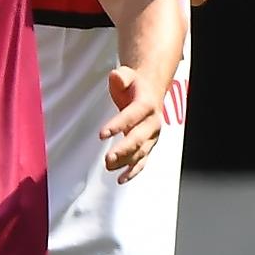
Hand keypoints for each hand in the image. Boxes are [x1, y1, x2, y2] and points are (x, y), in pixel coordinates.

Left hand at [97, 61, 166, 176]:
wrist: (151, 90)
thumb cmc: (135, 85)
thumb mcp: (127, 75)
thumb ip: (121, 77)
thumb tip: (116, 77)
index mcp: (147, 104)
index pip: (132, 115)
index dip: (118, 125)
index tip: (102, 134)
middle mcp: (153, 122)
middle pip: (139, 138)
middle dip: (124, 150)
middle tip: (108, 159)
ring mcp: (152, 136)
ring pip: (141, 152)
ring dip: (126, 162)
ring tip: (109, 167)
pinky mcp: (149, 145)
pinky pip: (142, 161)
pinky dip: (133, 171)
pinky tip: (121, 179)